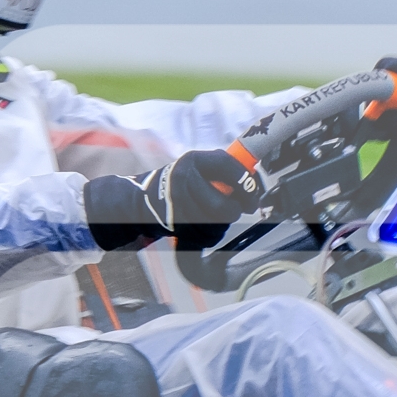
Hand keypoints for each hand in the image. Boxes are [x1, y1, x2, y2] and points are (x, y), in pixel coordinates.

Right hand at [85, 148, 248, 250]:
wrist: (142, 201)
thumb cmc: (179, 184)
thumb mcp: (197, 168)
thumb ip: (223, 169)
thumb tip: (254, 178)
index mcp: (194, 160)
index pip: (228, 166)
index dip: (246, 182)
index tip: (253, 192)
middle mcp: (183, 179)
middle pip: (223, 206)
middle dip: (236, 211)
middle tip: (240, 209)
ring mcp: (177, 203)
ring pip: (216, 224)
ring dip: (222, 224)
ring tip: (215, 216)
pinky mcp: (174, 223)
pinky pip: (205, 236)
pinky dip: (210, 235)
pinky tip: (203, 226)